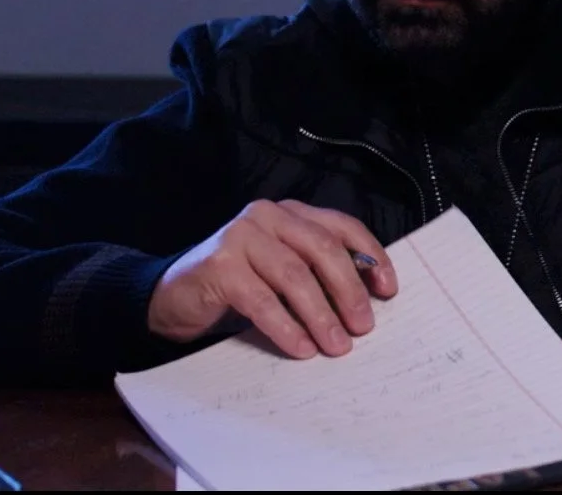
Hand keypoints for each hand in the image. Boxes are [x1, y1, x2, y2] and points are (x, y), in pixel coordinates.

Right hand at [147, 199, 396, 357]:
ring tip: (337, 346)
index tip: (388, 291)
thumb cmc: (240, 287)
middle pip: (322, 249)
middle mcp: (267, 216)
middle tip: (364, 327)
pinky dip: (286, 327)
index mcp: (291, 213)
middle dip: (349, 291)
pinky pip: (262, 300)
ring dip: (321, 316)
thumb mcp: (284, 274)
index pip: (342, 227)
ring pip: (295, 276)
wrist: (173, 297)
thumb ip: (319, 274)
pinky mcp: (219, 265)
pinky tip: (301, 349)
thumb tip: (368, 302)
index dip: (371, 257)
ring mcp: (240, 237)